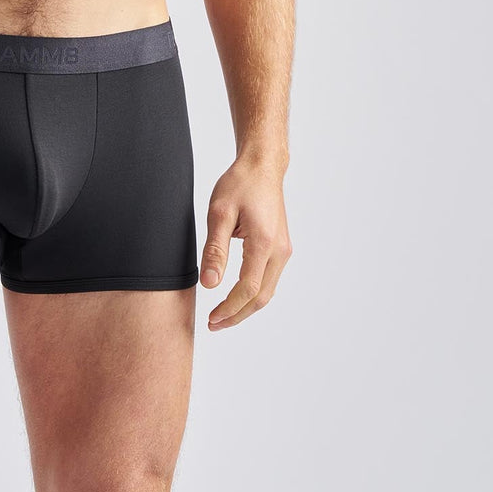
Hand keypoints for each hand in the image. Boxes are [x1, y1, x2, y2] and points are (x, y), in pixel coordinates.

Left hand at [201, 155, 291, 330]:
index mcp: (264, 243)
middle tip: (214, 324)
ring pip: (267, 291)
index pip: (248, 288)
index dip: (229, 308)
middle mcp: (279, 251)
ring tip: (222, 316)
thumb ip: (215, 250)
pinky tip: (236, 297)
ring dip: (246, 307)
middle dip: (238, 315)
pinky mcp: (280, 247)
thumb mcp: (219, 213)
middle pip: (261, 297)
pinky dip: (253, 293)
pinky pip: (268, 279)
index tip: (212, 318)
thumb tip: (209, 284)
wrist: (261, 167)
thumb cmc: (240, 184)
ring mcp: (283, 250)